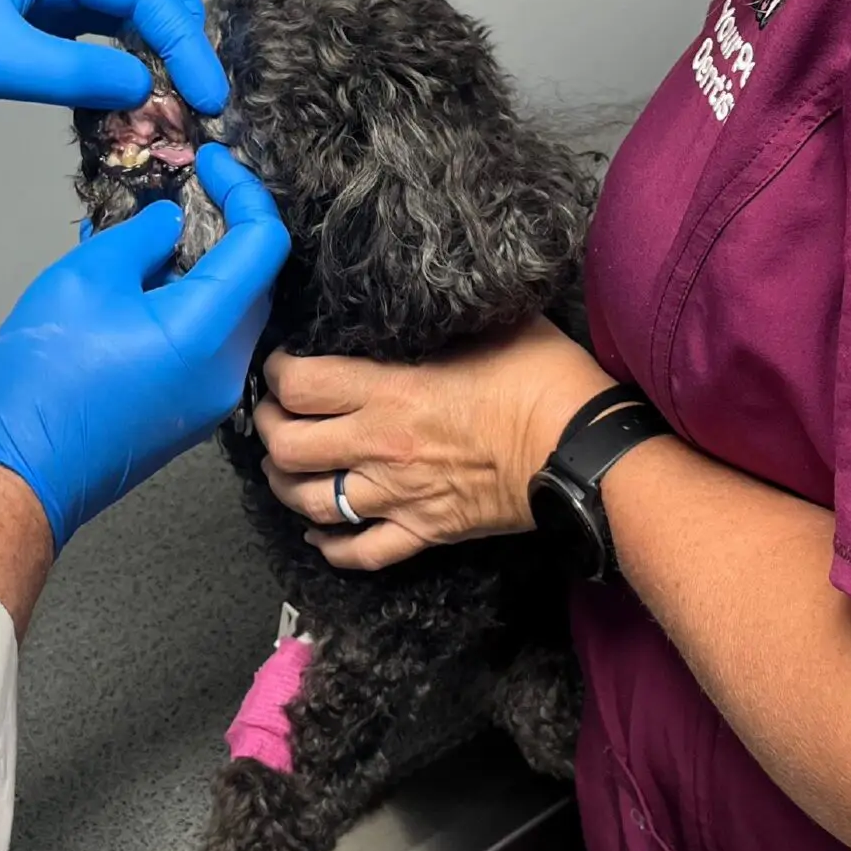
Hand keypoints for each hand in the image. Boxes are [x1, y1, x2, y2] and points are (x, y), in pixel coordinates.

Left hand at [0, 0, 227, 117]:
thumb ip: (66, 74)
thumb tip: (143, 91)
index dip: (184, 37)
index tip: (208, 95)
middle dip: (182, 31)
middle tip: (200, 94)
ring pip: (121, 13)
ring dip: (155, 51)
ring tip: (175, 104)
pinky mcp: (21, 32)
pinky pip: (90, 44)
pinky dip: (118, 71)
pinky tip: (128, 106)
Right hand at [0, 144, 288, 549]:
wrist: (21, 473)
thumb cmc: (43, 382)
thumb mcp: (84, 280)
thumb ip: (140, 238)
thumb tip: (171, 222)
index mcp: (208, 331)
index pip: (263, 242)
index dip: (243, 189)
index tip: (212, 162)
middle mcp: (225, 368)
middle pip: (255, 279)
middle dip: (228, 226)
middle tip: (189, 190)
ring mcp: (210, 397)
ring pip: (231, 312)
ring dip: (205, 266)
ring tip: (153, 236)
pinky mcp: (189, 412)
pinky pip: (208, 342)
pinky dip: (188, 303)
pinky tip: (142, 285)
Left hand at [255, 315, 611, 570]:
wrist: (583, 451)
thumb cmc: (544, 381)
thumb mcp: (491, 324)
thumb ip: (441, 319)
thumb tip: (423, 297)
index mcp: (390, 391)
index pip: (300, 384)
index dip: (276, 373)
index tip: (280, 365)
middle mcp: (381, 447)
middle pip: (288, 447)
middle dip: (267, 429)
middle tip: (270, 416)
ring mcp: (399, 496)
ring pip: (311, 502)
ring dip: (286, 486)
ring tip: (283, 470)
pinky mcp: (424, 531)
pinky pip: (361, 552)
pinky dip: (331, 547)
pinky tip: (319, 534)